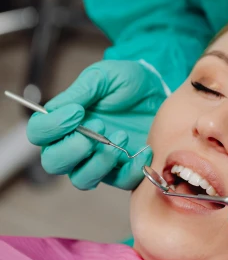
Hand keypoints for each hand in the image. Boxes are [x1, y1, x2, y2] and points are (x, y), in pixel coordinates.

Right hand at [26, 60, 166, 189]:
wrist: (157, 88)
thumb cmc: (125, 82)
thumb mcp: (102, 77)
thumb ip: (81, 91)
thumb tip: (59, 108)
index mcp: (63, 121)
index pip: (38, 133)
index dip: (52, 127)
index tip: (77, 112)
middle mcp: (75, 144)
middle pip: (52, 163)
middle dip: (72, 149)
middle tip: (99, 127)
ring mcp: (97, 160)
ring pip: (82, 179)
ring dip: (100, 161)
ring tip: (121, 135)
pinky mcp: (123, 169)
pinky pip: (119, 182)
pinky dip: (131, 169)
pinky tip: (143, 149)